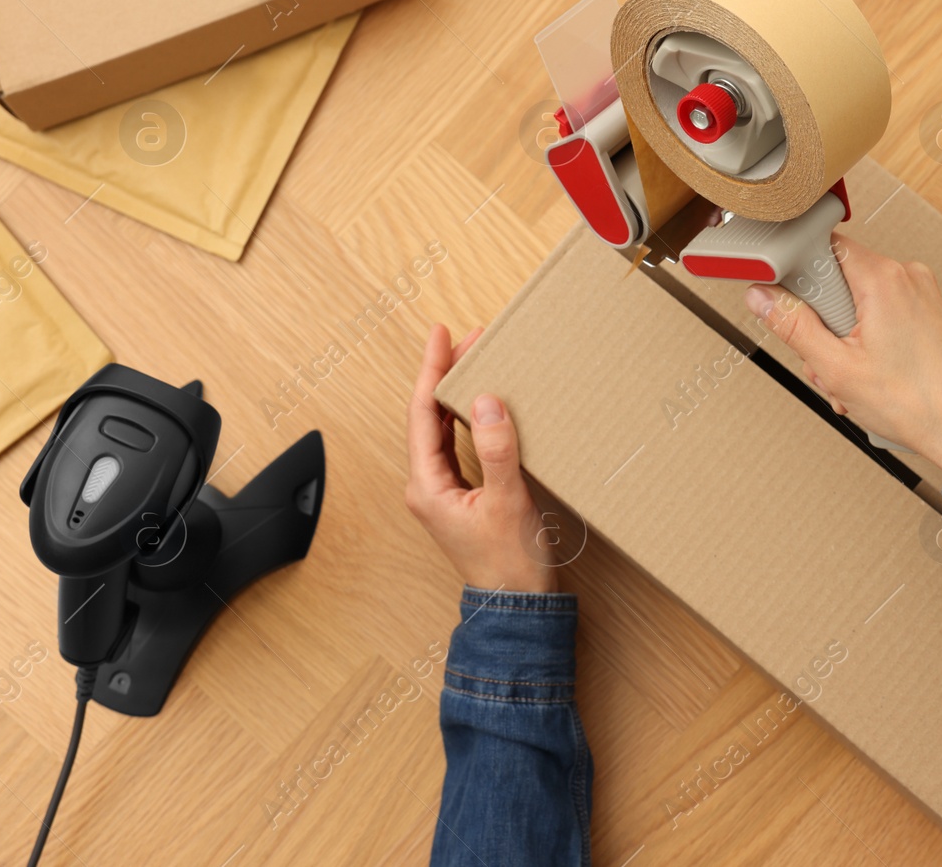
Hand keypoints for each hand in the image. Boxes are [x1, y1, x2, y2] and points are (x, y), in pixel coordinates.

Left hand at [405, 323, 556, 593]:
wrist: (517, 605)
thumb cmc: (510, 563)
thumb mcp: (507, 502)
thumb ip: (497, 450)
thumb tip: (485, 402)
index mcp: (427, 485)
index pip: (424, 413)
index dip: (433, 370)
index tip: (442, 335)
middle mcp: (428, 485)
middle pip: (430, 416)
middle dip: (446, 375)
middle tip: (466, 338)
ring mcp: (444, 491)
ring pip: (443, 429)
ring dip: (457, 395)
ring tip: (475, 361)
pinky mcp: (463, 495)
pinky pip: (458, 445)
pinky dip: (468, 419)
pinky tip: (483, 405)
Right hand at [744, 236, 941, 482]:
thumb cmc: (918, 404)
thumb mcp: (836, 367)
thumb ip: (792, 325)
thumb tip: (762, 297)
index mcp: (883, 278)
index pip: (823, 247)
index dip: (799, 275)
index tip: (787, 303)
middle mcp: (906, 277)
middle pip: (838, 281)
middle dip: (822, 325)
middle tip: (826, 361)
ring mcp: (921, 296)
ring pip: (857, 305)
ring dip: (842, 343)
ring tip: (851, 381)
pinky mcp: (927, 315)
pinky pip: (880, 318)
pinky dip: (866, 346)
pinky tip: (868, 379)